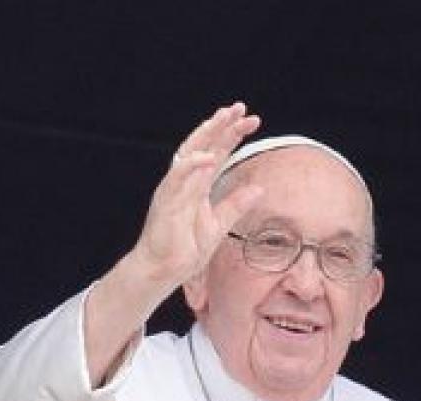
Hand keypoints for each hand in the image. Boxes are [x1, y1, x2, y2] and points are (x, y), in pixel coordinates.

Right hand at [128, 103, 263, 288]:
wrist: (161, 270)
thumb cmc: (183, 250)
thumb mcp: (218, 225)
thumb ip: (236, 205)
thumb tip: (259, 189)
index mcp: (197, 186)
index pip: (216, 152)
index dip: (232, 135)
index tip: (252, 121)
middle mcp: (185, 182)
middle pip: (203, 145)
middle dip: (221, 125)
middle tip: (240, 108)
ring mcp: (174, 189)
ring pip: (189, 153)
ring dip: (207, 134)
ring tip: (224, 118)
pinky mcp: (166, 202)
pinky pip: (177, 178)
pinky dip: (192, 165)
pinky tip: (207, 155)